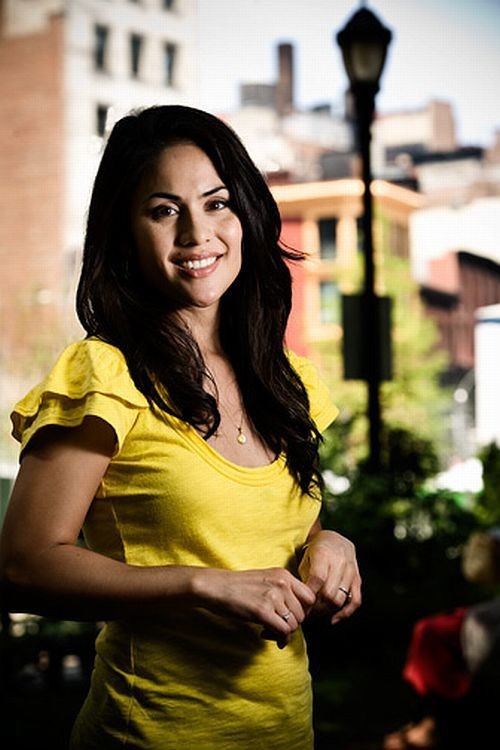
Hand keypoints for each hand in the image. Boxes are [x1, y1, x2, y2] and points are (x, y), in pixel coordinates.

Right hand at [193, 567, 315, 647]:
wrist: (215, 586)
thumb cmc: (238, 586)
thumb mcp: (265, 580)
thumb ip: (282, 591)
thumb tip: (297, 614)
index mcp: (284, 575)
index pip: (309, 597)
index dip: (303, 612)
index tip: (290, 618)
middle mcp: (282, 583)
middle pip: (303, 614)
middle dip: (292, 625)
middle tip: (276, 627)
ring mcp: (273, 596)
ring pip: (294, 624)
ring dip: (283, 633)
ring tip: (268, 631)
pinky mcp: (262, 611)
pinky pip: (283, 632)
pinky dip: (279, 639)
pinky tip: (266, 635)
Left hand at [298, 530, 360, 624]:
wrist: (335, 540)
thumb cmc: (315, 552)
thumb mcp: (305, 559)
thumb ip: (304, 579)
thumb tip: (300, 602)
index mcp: (323, 554)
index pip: (317, 579)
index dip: (309, 595)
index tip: (301, 604)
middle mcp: (340, 562)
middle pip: (329, 593)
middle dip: (317, 606)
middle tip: (307, 610)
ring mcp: (351, 571)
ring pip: (340, 599)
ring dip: (327, 610)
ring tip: (317, 611)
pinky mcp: (358, 579)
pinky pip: (355, 601)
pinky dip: (345, 613)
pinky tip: (334, 619)